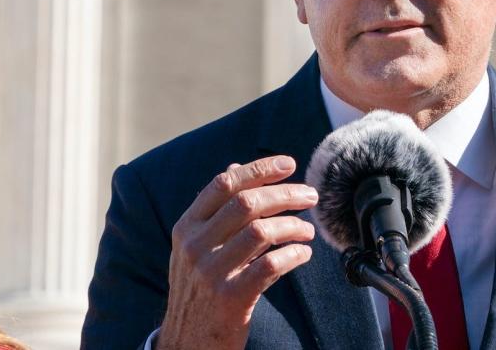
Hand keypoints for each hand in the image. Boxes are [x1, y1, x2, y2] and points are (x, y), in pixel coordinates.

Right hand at [156, 155, 317, 349]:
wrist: (185, 342)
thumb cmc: (198, 289)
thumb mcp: (195, 247)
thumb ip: (216, 210)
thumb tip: (234, 167)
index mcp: (186, 227)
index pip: (224, 184)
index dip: (259, 169)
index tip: (289, 164)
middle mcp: (195, 246)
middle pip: (247, 202)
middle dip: (286, 193)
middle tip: (310, 195)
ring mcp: (210, 272)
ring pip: (262, 231)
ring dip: (293, 225)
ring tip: (307, 230)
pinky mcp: (230, 298)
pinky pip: (270, 265)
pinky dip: (294, 255)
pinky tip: (303, 255)